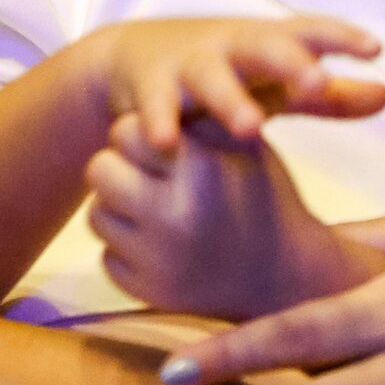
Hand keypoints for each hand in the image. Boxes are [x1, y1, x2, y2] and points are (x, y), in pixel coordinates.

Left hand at [88, 112, 378, 319]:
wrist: (287, 276)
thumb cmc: (259, 192)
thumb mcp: (240, 141)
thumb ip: (196, 114)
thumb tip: (154, 91)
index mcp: (199, 169)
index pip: (125, 130)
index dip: (141, 132)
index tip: (161, 141)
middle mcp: (175, 215)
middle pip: (99, 169)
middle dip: (120, 166)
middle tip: (147, 172)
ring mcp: (160, 260)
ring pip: (97, 214)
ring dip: (120, 208)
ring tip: (156, 205)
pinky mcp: (150, 293)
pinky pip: (108, 257)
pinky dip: (127, 248)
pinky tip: (160, 243)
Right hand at [100, 14, 384, 152]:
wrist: (129, 58)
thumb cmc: (222, 71)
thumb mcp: (273, 80)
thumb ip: (328, 94)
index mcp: (266, 43)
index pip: (308, 32)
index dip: (341, 37)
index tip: (375, 47)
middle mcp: (230, 47)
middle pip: (263, 46)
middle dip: (289, 62)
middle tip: (316, 81)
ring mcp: (188, 64)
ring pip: (210, 77)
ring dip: (229, 100)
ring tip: (250, 128)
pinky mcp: (149, 87)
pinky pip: (154, 106)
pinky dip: (158, 123)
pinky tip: (166, 145)